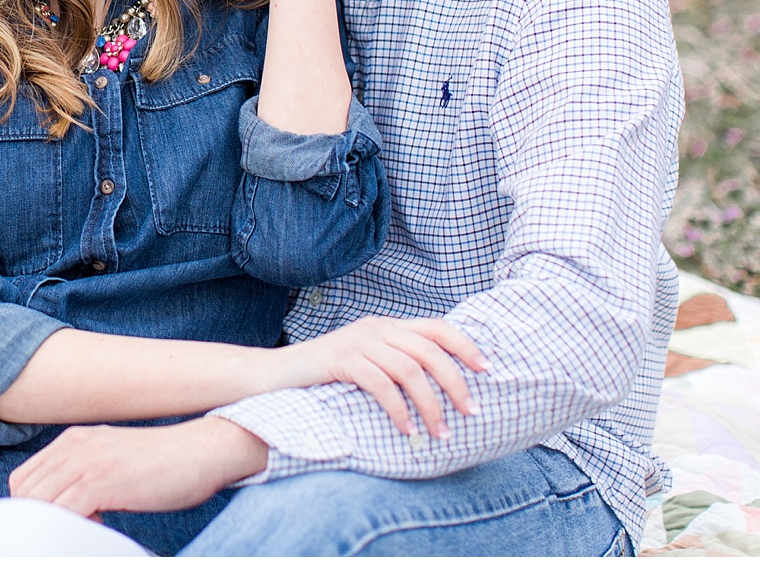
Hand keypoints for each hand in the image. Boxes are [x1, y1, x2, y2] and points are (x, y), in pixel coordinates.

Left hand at [9, 417, 266, 518]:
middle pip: (25, 492)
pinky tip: (100, 526)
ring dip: (55, 524)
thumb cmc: (165, 462)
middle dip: (39, 519)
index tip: (56, 522)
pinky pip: (64, 512)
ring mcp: (86, 462)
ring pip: (39, 503)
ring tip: (86, 528)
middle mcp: (73, 446)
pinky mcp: (102, 480)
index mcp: (73, 440)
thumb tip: (67, 506)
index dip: (32, 506)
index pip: (24, 478)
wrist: (202, 450)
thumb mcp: (113, 459)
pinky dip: (73, 528)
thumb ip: (85, 474)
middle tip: (69, 530)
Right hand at [281, 314, 487, 439]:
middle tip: (471, 413)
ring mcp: (357, 342)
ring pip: (410, 371)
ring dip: (431, 406)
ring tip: (440, 433)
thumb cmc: (322, 377)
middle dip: (456, 384)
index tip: (487, 370)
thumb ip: (393, 365)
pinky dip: (399, 410)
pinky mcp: (341, 360)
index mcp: (386, 326)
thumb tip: (437, 389)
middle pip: (430, 352)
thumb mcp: (364, 363)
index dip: (465, 346)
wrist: (272, 375)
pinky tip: (407, 431)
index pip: (437, 327)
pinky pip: (382, 385)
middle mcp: (375, 328)